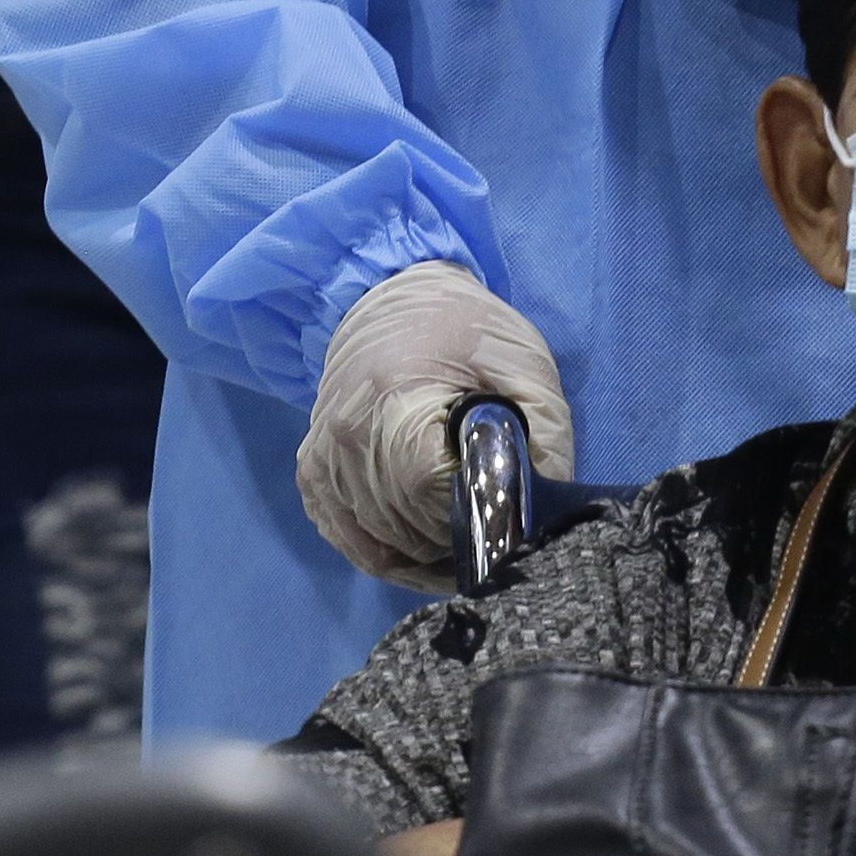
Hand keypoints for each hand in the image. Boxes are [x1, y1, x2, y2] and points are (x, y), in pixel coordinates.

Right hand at [298, 261, 576, 589]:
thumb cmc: (469, 331)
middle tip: (497, 531)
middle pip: (407, 529)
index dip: (476, 517)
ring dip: (428, 558)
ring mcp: (322, 457)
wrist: (393, 298)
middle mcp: (345, 434)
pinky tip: (427, 552)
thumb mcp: (525, 368)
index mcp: (396, 400)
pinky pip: (351, 541)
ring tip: (470, 543)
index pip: (432, 496)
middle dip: (459, 541)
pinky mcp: (312, 473)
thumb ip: (543, 441)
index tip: (508, 515)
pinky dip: (391, 558)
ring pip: (379, 546)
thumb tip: (540, 516)